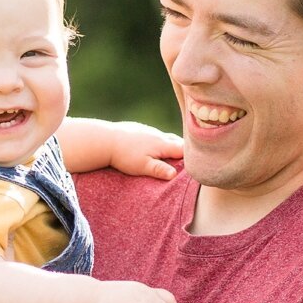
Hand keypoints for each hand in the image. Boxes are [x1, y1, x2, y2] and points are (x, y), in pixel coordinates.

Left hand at [59, 117, 181, 178]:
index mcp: (162, 144)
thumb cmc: (124, 156)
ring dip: (171, 145)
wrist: (104, 140)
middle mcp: (158, 134)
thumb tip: (175, 174)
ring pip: (165, 137)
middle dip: (184, 150)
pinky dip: (159, 141)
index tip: (197, 164)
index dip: (191, 157)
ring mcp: (148, 130)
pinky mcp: (138, 128)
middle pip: (177, 141)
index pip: (184, 149)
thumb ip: (159, 170)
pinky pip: (154, 134)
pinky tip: (154, 147)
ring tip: (174, 155)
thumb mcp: (142, 166)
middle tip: (190, 160)